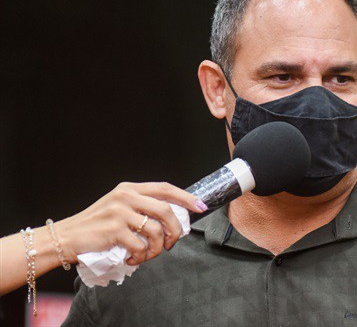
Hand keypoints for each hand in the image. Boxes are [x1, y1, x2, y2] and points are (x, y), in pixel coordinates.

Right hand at [53, 182, 206, 265]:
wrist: (66, 237)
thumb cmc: (96, 225)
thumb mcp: (119, 206)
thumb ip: (142, 206)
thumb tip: (173, 217)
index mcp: (130, 188)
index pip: (165, 188)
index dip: (185, 197)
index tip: (200, 206)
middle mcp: (126, 196)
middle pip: (166, 210)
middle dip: (176, 230)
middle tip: (172, 243)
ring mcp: (120, 212)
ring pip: (156, 230)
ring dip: (157, 248)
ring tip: (148, 254)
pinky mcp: (114, 230)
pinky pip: (141, 246)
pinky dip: (141, 256)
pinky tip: (132, 259)